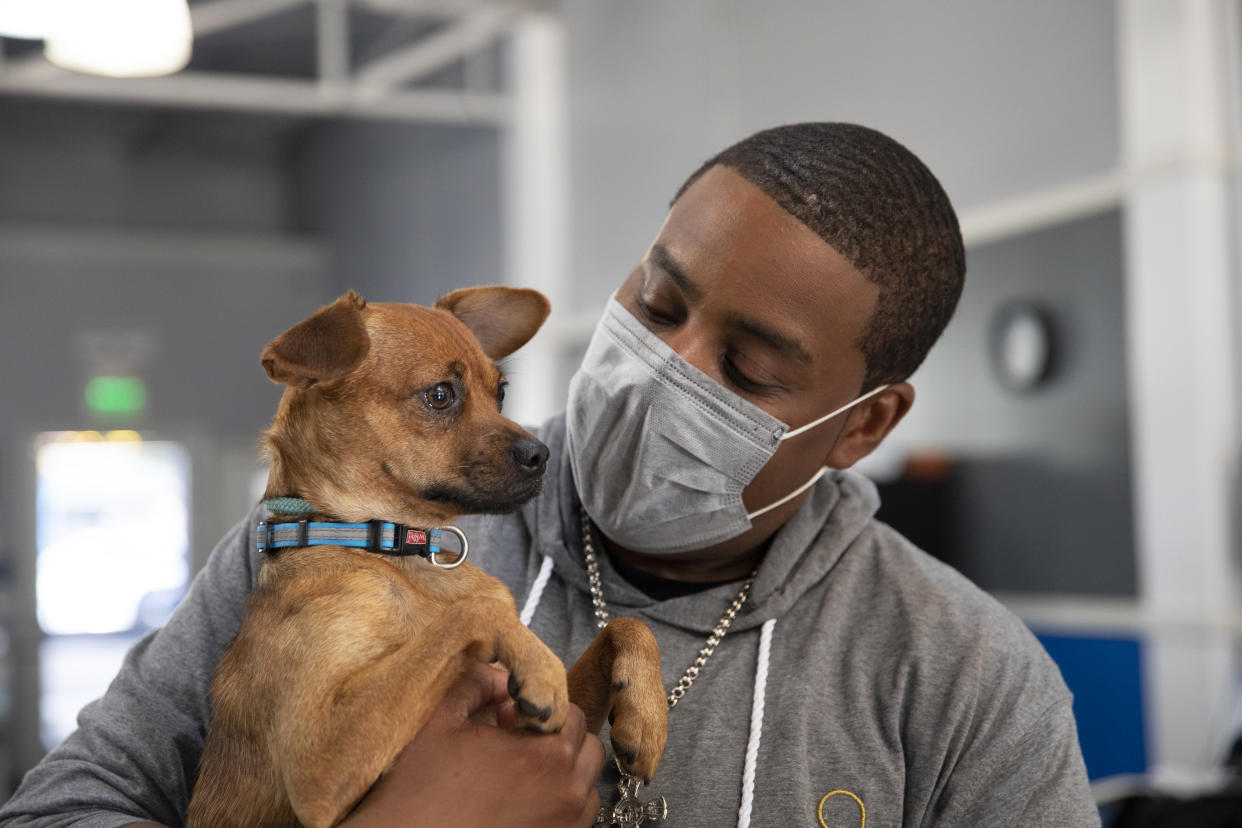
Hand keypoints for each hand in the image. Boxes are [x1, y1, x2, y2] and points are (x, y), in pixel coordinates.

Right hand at [340, 662, 605, 827]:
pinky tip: (521, 803)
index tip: (511, 718)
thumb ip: (479, 684)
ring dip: (565, 773)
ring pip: (587, 788)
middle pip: (588, 749)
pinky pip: (577, 821)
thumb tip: (503, 676)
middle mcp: (568, 792)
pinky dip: (560, 806)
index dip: (541, 710)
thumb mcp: (443, 721)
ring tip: (522, 776)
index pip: (572, 714)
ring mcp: (566, 825)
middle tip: (519, 743)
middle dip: (560, 738)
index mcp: (546, 754)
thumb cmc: (420, 789)